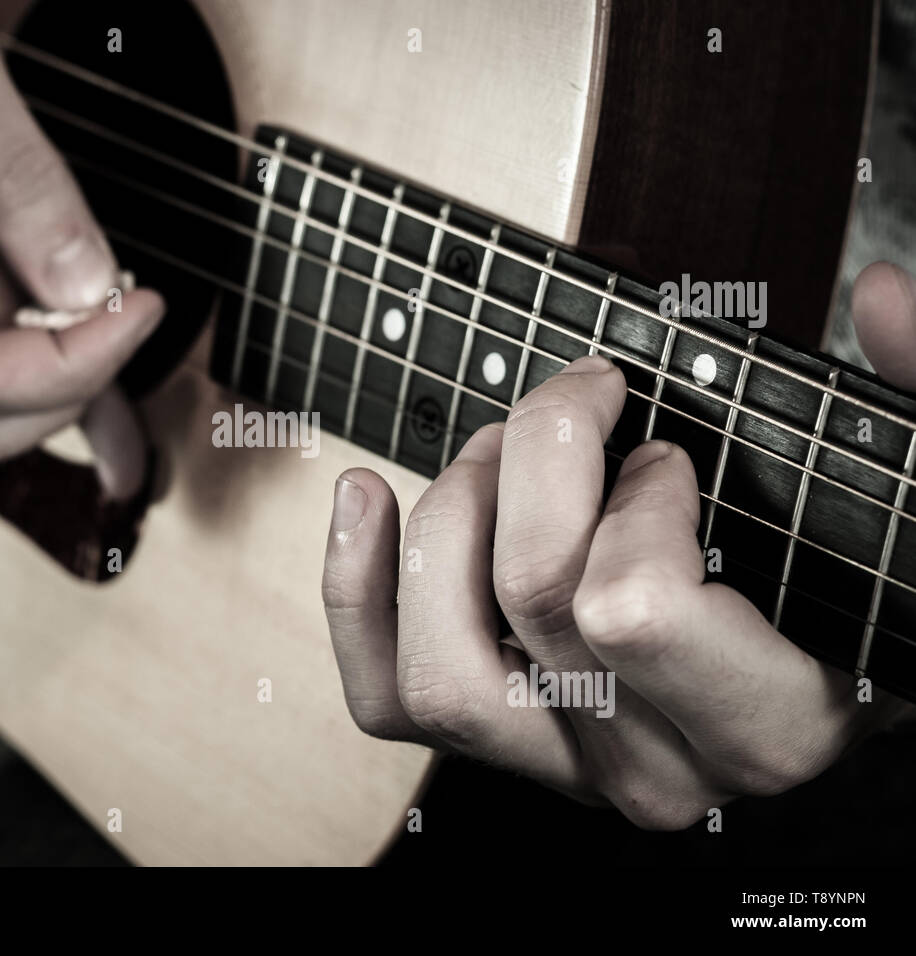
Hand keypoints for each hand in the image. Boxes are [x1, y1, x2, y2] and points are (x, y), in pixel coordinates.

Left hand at [322, 261, 915, 827]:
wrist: (805, 671)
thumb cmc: (847, 586)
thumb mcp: (901, 501)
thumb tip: (880, 296)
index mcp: (767, 716)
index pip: (631, 607)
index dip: (633, 495)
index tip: (662, 452)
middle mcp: (655, 766)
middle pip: (531, 600)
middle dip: (538, 460)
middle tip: (572, 410)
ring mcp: (563, 766)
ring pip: (440, 666)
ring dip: (452, 521)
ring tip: (489, 457)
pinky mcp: (496, 744)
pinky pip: (385, 697)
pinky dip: (355, 593)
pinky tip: (367, 498)